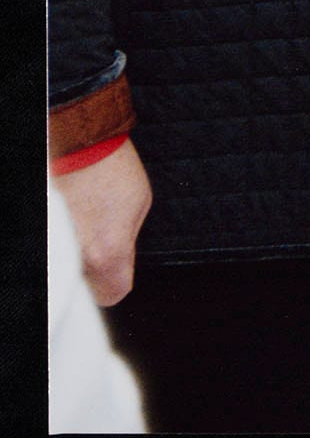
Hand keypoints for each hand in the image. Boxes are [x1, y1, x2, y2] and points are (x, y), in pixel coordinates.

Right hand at [60, 139, 149, 306]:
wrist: (77, 143)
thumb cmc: (110, 168)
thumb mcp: (139, 204)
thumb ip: (129, 239)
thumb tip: (121, 257)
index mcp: (108, 253)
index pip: (113, 294)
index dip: (117, 280)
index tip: (117, 269)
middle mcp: (76, 258)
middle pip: (84, 288)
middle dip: (92, 272)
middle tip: (96, 245)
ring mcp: (55, 248)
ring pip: (65, 272)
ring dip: (73, 258)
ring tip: (80, 229)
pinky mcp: (43, 235)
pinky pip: (53, 252)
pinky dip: (59, 243)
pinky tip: (68, 224)